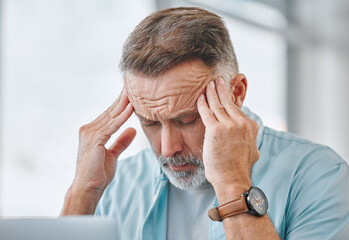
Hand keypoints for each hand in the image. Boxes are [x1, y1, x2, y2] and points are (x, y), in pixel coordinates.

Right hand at [74, 89, 135, 192]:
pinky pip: (112, 126)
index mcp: (93, 132)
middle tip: (132, 84)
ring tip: (134, 90)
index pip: (110, 114)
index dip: (122, 103)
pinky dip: (122, 116)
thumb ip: (122, 141)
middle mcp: (89, 129)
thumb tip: (133, 130)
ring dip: (124, 103)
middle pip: (110, 111)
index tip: (131, 93)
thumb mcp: (113, 154)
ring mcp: (90, 133)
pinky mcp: (94, 139)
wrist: (88, 188)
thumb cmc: (97, 173)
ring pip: (111, 115)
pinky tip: (131, 108)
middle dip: (123, 98)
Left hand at [197, 77, 258, 199]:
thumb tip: (250, 138)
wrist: (233, 179)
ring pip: (217, 104)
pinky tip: (199, 97)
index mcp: (250, 126)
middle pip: (228, 102)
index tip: (225, 92)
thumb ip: (249, 139)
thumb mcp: (251, 150)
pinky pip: (207, 112)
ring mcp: (229, 125)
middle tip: (217, 80)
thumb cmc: (239, 168)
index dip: (230, 99)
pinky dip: (202, 103)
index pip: (237, 108)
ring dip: (211, 92)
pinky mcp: (215, 129)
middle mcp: (241, 122)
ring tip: (208, 84)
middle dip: (221, 89)